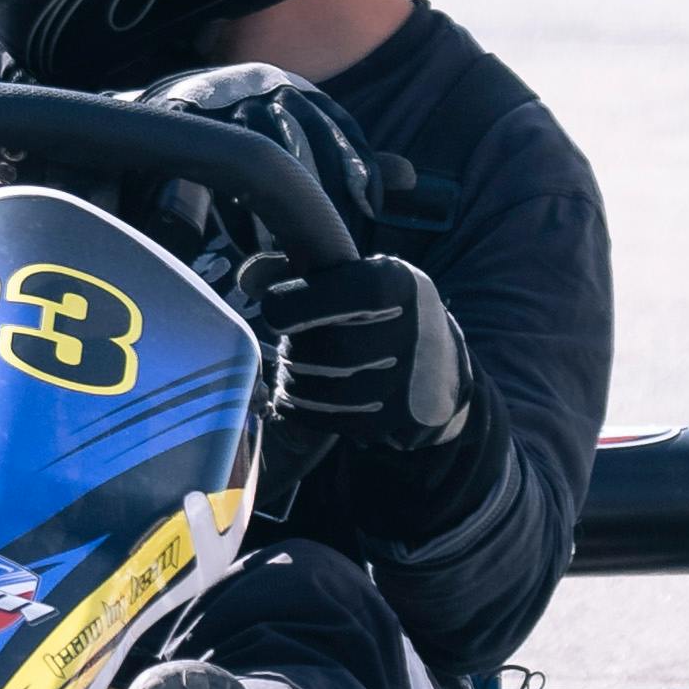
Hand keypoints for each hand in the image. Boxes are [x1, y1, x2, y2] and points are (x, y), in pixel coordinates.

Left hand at [232, 248, 472, 455]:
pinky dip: (303, 408)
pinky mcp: (392, 419)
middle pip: (329, 350)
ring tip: (296, 368)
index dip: (291, 305)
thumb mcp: (361, 274)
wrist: (440, 362)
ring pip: (327, 390)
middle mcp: (410, 332)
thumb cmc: (383, 309)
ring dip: (296, 380)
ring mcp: (405, 382)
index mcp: (397, 284)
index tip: (276, 310)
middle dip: (295, 349)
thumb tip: (248, 281)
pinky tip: (302, 393)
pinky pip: (330, 419)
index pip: (332, 294)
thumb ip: (305, 269)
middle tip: (290, 345)